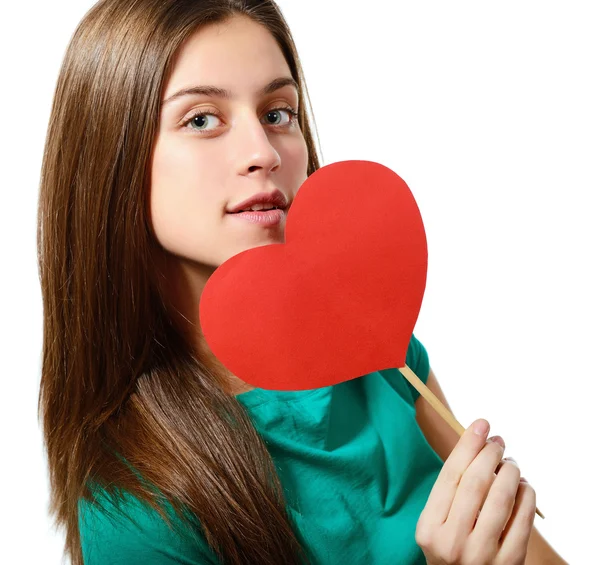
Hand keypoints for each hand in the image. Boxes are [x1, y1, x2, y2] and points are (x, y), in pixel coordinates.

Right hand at [415, 419, 535, 564]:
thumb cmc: (450, 549)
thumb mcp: (436, 524)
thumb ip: (451, 492)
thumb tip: (476, 445)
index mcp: (429, 528)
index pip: (451, 475)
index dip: (468, 445)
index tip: (481, 424)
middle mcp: (452, 542)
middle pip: (476, 483)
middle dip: (490, 454)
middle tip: (498, 441)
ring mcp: (482, 556)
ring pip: (502, 499)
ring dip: (510, 471)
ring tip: (511, 463)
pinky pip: (523, 520)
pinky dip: (527, 496)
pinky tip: (524, 485)